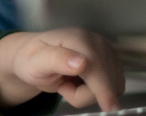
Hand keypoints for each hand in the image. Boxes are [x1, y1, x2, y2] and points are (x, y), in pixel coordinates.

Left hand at [0, 28, 123, 111]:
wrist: (34, 57)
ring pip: (112, 86)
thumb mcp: (35, 62)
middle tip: (61, 87)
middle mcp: (96, 41)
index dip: (103, 88)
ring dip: (89, 94)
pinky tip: (79, 83)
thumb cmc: (32, 59)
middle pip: (105, 80)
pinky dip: (96, 92)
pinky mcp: (111, 63)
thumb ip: (56, 60)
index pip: (95, 67)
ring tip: (68, 83)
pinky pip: (113, 87)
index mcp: (77, 37)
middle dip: (83, 94)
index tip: (109, 107)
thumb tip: (82, 62)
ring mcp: (106, 51)